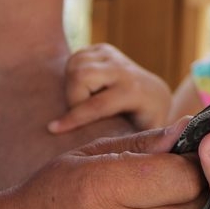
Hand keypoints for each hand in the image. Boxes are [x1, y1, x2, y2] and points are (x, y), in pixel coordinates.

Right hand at [0, 119, 209, 208]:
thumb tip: (193, 126)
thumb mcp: (93, 155)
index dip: (200, 164)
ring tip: (193, 206)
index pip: (181, 176)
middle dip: (206, 192)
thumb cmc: (57, 192)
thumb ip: (148, 143)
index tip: (203, 157)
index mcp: (102, 188)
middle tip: (208, 180)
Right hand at [49, 43, 170, 132]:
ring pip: (75, 63)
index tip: (53, 129)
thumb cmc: (147, 122)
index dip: (73, 119)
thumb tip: (117, 159)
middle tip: (81, 112)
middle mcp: (125, 70)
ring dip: (72, 86)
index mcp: (136, 92)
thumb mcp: (145, 135)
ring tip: (85, 100)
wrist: (155, 94)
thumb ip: (132, 144)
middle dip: (73, 98)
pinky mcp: (104, 49)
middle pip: (81, 76)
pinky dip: (73, 73)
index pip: (98, 105)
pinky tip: (86, 87)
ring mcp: (115, 56)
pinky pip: (75, 57)